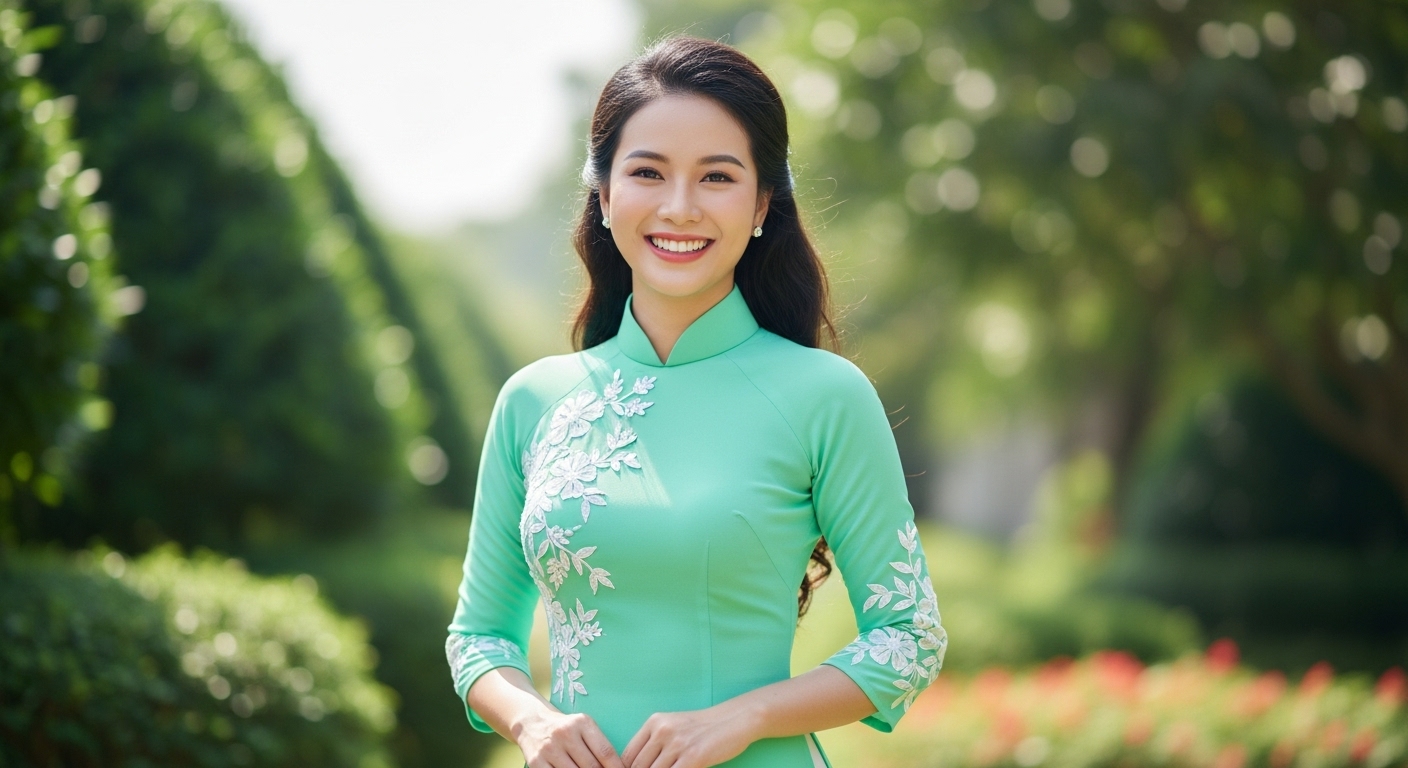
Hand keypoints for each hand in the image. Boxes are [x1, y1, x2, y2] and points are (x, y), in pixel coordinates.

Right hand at [515, 709, 624, 767]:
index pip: (605, 751)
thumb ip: (598, 745)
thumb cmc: (566, 728)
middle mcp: (565, 733)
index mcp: (582, 723)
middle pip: (591, 766)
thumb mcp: (583, 727)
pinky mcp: (536, 761)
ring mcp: (549, 748)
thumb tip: (616, 767)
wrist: (532, 721)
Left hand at [622, 705, 756, 767]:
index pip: (628, 755)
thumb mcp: (674, 727)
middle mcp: (662, 731)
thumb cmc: (703, 728)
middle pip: (638, 767)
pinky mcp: (693, 757)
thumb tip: (637, 766)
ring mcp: (677, 744)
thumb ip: (655, 742)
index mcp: (654, 722)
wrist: (733, 720)